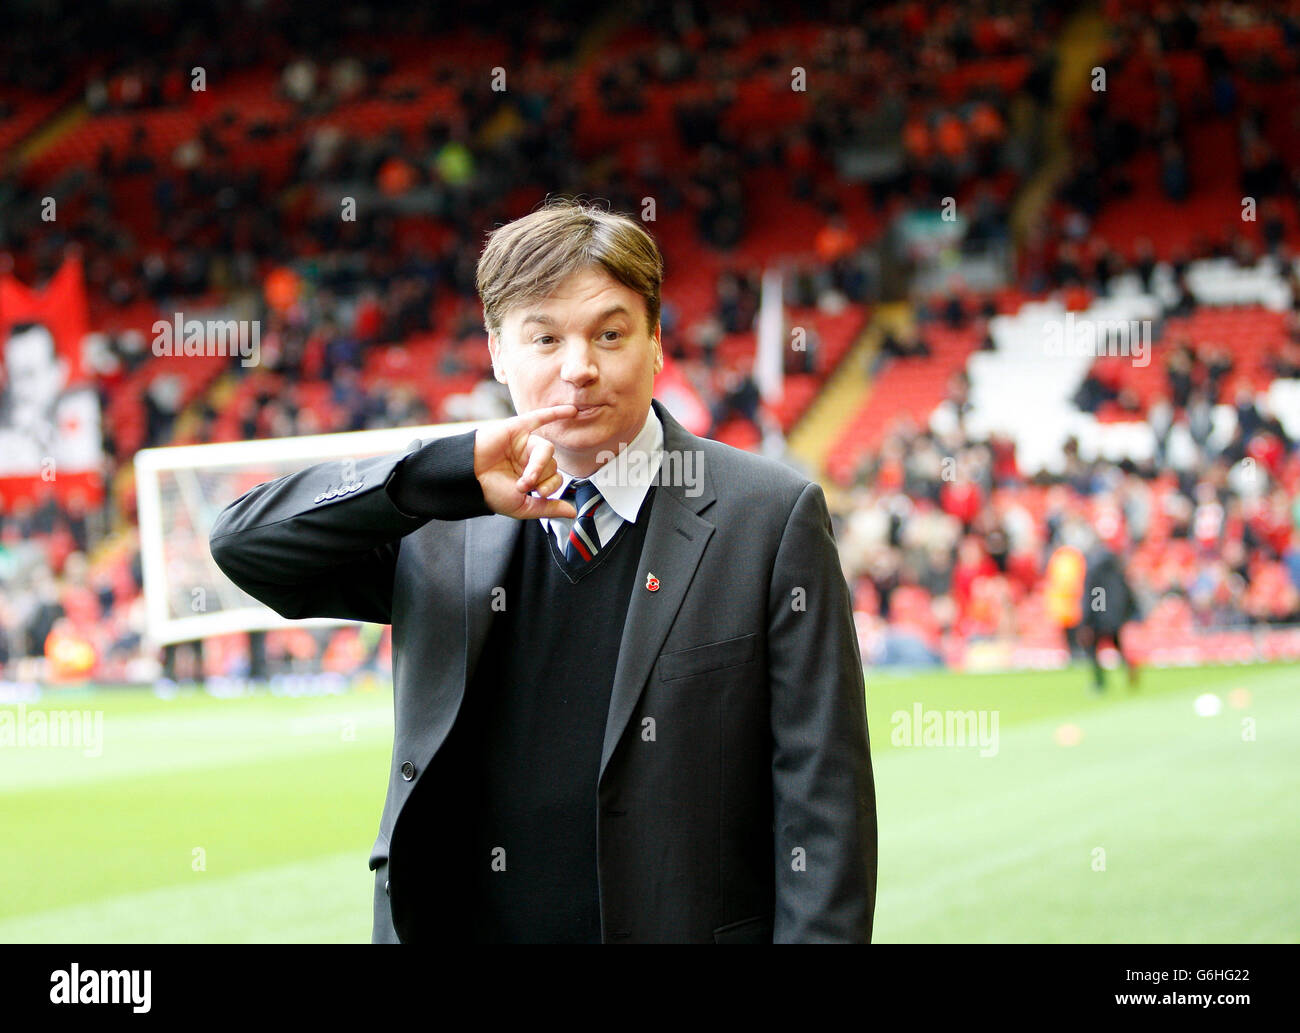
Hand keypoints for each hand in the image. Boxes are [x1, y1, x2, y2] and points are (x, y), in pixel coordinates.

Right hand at [473, 404, 579, 519]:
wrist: (468, 478)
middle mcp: (530, 459)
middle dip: (540, 477)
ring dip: (540, 465)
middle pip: (552, 463)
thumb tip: (573, 512)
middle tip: (522, 485)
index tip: (537, 494)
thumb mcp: (523, 507)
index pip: (556, 478)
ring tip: (525, 477)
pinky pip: (540, 418)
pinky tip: (572, 411)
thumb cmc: (491, 493)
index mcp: (533, 477)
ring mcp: (524, 443)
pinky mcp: (516, 428)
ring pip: (547, 449)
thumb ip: (548, 508)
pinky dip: (556, 413)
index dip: (551, 486)